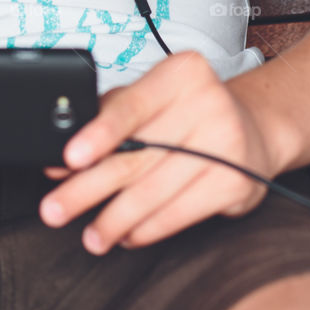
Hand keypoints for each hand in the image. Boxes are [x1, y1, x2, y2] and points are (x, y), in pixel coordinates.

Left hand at [39, 50, 275, 254]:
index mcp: (180, 72)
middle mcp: (207, 101)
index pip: (131, 106)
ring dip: (115, 219)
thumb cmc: (189, 112)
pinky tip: (127, 235)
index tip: (69, 159)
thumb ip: (106, 122)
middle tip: (54, 210)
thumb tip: (59, 162)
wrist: (254, 129)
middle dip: (88, 187)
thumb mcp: (151, 100)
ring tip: (91, 236)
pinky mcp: (236, 181)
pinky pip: (180, 212)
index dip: (98, 134)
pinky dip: (148, 228)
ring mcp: (226, 141)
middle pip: (136, 153)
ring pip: (154, 189)